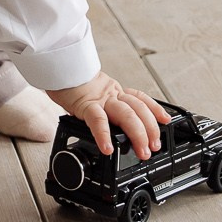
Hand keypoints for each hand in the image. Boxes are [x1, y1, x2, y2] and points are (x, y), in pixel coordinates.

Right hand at [48, 74, 171, 157]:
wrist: (56, 70)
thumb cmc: (71, 85)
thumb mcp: (95, 94)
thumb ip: (105, 106)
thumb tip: (113, 125)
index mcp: (115, 92)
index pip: (140, 99)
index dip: (155, 109)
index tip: (166, 121)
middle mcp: (111, 95)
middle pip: (138, 109)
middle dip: (150, 129)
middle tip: (154, 147)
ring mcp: (100, 99)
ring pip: (126, 115)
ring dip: (138, 134)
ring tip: (142, 151)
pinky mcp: (85, 105)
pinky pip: (97, 120)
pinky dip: (104, 135)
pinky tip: (108, 148)